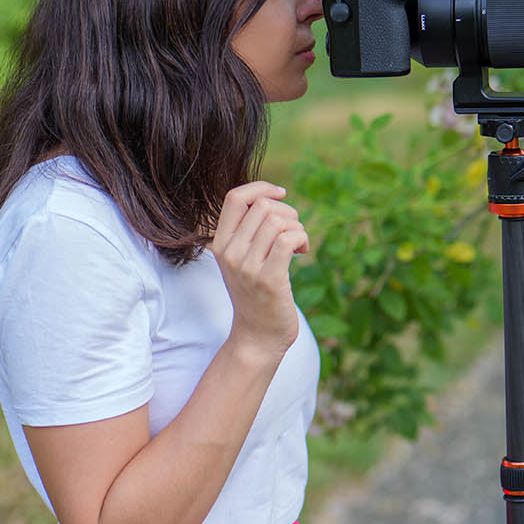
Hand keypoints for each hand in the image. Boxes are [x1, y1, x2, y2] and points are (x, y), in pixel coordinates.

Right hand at [208, 181, 308, 356]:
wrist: (257, 336)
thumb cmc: (255, 293)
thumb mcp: (242, 259)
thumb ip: (248, 230)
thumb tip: (272, 196)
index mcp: (220, 243)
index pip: (235, 197)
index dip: (262, 188)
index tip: (281, 195)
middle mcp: (230, 253)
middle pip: (264, 206)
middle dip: (288, 213)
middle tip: (294, 233)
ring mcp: (248, 267)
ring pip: (279, 221)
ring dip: (298, 227)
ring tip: (298, 245)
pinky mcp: (269, 280)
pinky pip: (289, 239)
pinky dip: (302, 238)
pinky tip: (303, 251)